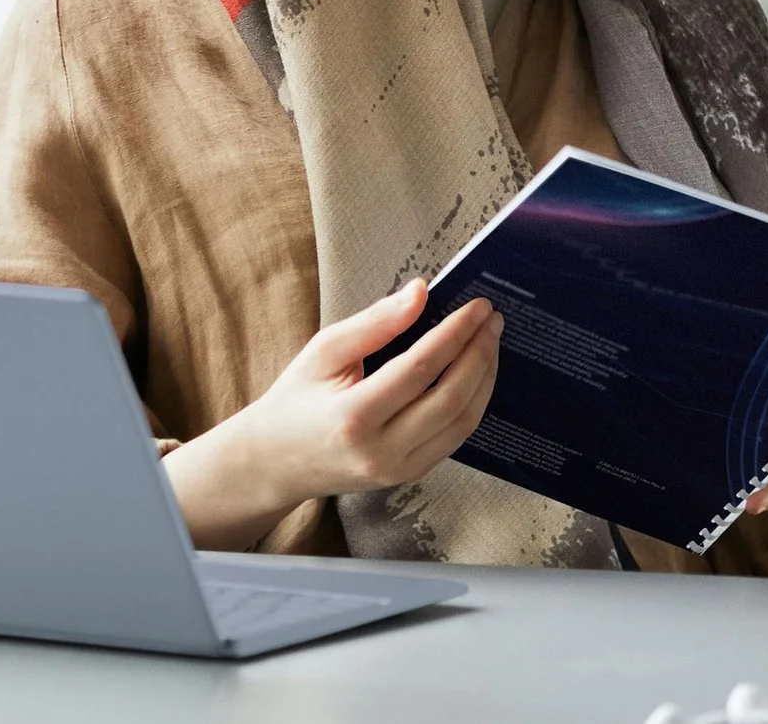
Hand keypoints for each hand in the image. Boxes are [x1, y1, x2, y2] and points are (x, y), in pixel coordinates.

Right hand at [163, 279, 503, 549]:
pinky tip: (476, 372)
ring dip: (484, 377)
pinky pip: (455, 437)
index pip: (419, 369)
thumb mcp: (323, 351)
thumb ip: (374, 323)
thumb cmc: (296, 398)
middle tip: (491, 318)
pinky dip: (473, 401)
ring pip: (462, 421)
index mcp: (353, 417)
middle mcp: (380, 451)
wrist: (276, 460)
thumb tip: (421, 292)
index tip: (478, 306)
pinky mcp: (409, 475)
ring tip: (489, 340)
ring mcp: (398, 469)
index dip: (455, 334)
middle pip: (450, 398)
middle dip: (479, 353)